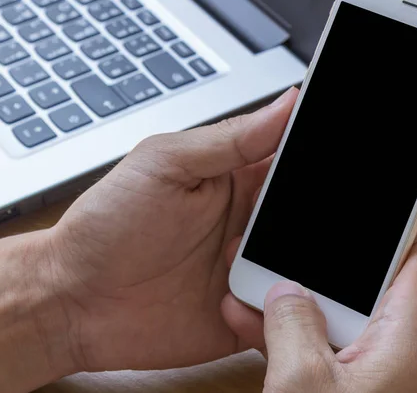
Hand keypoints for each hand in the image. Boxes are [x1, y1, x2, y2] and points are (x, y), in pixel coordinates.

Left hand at [46, 87, 299, 372]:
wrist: (74, 300)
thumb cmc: (107, 225)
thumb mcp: (166, 164)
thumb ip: (231, 138)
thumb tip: (287, 102)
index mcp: (236, 179)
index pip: (295, 160)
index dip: (319, 159)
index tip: (342, 157)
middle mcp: (250, 224)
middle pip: (309, 217)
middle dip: (322, 221)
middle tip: (297, 227)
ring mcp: (250, 270)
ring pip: (307, 267)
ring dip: (305, 268)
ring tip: (273, 267)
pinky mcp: (247, 315)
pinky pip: (286, 315)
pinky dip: (285, 312)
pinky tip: (249, 302)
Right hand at [225, 227, 416, 391]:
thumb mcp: (303, 383)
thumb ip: (291, 323)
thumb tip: (283, 291)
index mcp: (409, 330)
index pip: (416, 252)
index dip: (391, 221)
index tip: (362, 200)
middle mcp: (403, 342)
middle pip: (368, 277)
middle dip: (321, 261)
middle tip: (288, 238)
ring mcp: (378, 362)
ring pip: (340, 309)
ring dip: (298, 297)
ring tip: (255, 279)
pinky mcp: (357, 379)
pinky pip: (328, 339)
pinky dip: (297, 330)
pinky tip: (254, 319)